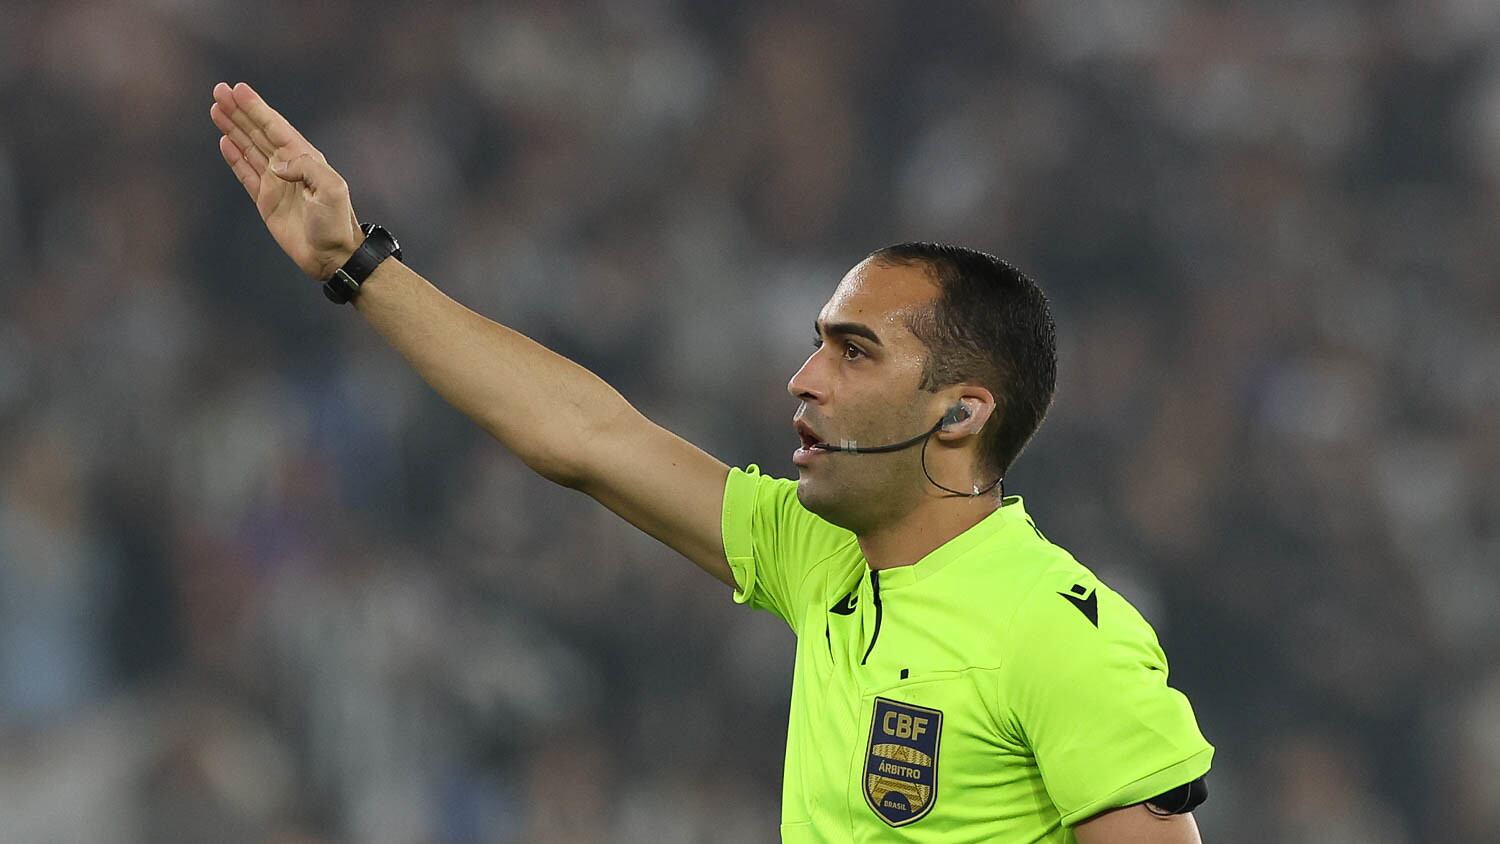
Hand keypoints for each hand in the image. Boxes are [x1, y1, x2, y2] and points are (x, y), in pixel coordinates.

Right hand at [210, 82, 361, 279]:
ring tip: (215, 109)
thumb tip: (275, 164)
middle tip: (219, 90)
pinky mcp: (266, 200)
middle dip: (239, 111)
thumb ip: (306, 169)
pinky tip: (225, 140)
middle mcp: (289, 166)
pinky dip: (235, 156)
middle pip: (258, 132)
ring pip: (249, 148)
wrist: (332, 256)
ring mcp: (276, 182)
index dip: (256, 108)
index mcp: (305, 159)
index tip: (237, 89)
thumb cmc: (336, 223)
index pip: (275, 127)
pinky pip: (246, 172)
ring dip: (233, 128)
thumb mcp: (331, 190)